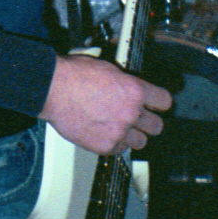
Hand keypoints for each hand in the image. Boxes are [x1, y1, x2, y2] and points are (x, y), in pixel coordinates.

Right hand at [41, 52, 171, 155]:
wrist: (53, 89)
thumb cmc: (75, 75)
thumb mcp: (108, 69)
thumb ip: (125, 83)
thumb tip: (132, 89)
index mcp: (134, 90)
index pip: (164, 101)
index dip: (160, 103)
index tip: (157, 105)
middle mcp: (131, 112)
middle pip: (157, 126)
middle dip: (149, 122)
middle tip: (140, 119)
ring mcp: (119, 131)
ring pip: (141, 142)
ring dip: (133, 135)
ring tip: (120, 127)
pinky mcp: (105, 146)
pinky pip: (120, 150)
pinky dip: (114, 143)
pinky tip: (105, 132)